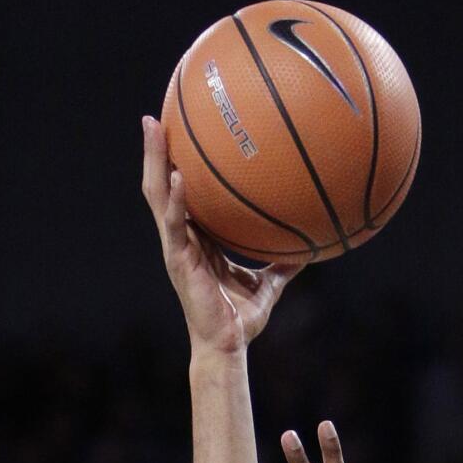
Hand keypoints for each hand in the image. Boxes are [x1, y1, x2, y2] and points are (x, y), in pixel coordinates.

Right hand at [140, 116, 303, 353]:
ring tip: (153, 128)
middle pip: (161, 185)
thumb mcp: (267, 286)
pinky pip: (174, 224)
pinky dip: (175, 200)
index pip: (182, 193)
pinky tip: (178, 177)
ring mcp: (176, 248)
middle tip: (154, 116)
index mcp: (197, 239)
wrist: (228, 346)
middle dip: (156, 151)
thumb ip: (283, 266)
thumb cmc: (241, 320)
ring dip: (154, 161)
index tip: (179, 132)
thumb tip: (309, 252)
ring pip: (157, 196)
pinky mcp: (178, 261)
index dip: (176, 165)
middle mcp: (181, 238)